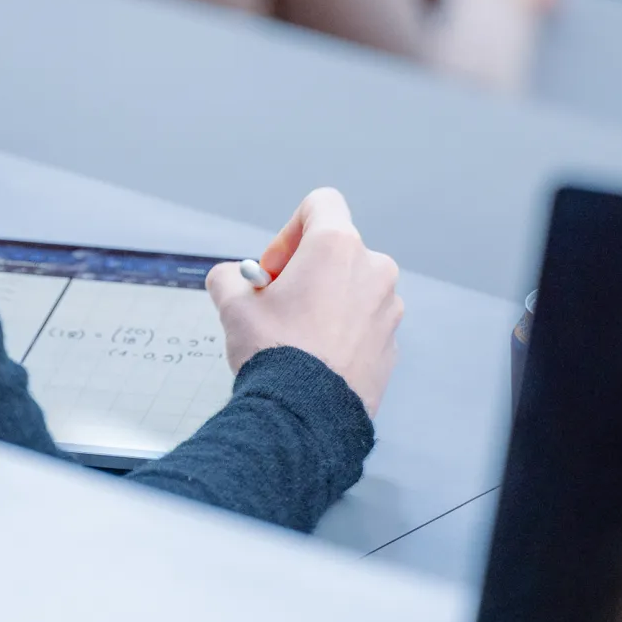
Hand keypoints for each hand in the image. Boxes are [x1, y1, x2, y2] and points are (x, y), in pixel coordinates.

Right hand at [206, 189, 401, 418]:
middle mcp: (372, 270)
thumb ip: (229, 278)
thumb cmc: (275, 353)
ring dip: (325, 301)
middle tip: (278, 304)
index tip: (274, 269)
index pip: (321, 204)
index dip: (289, 231)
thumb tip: (231, 280)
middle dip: (305, 271)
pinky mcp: (392, 343)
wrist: (304, 417)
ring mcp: (387, 308)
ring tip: (296, 335)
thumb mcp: (233, 305)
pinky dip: (342, 331)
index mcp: (337, 246)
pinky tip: (316, 357)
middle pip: (335, 250)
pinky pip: (364, 322)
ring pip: (352, 287)